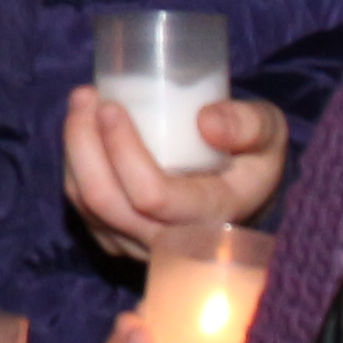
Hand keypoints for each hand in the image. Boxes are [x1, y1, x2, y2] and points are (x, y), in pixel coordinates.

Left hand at [60, 89, 289, 271]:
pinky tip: (82, 130)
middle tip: (85, 96)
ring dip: (74, 150)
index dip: (123, 151)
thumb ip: (249, 124)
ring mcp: (139, 246)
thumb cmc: (253, 155)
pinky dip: (74, 166)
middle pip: (107, 202)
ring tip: (81, 102)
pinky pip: (82, 209)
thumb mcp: (269, 133)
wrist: (241, 190)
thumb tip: (206, 123)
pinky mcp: (118, 240)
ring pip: (87, 206)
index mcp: (211, 218)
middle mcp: (171, 243)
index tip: (112, 106)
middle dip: (84, 143)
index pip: (153, 197)